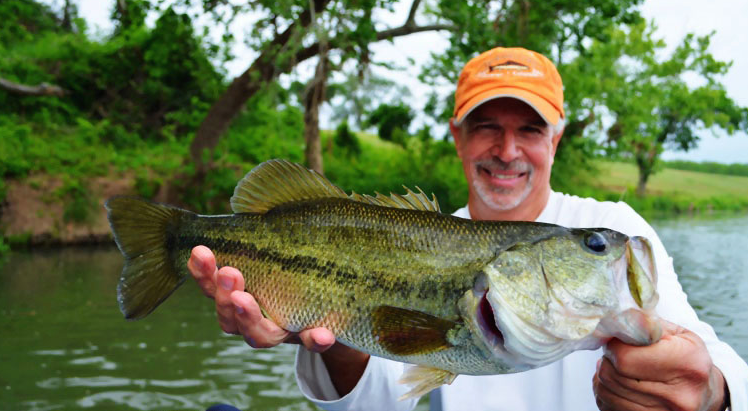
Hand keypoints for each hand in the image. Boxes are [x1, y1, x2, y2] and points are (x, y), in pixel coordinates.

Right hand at [188, 246, 369, 394]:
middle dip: (224, 296)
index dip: (203, 273)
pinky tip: (322, 333)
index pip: (212, 288)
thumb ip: (257, 234)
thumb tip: (241, 202)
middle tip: (229, 272)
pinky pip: (314, 342)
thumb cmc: (294, 270)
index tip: (200, 251)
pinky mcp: (314, 338)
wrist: (335, 303)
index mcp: (240, 297)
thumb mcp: (275, 250)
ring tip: (246, 299)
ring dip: (251, 319)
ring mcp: (283, 333)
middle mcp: (255, 322)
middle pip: (229, 318)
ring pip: (260, 336)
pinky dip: (316, 339)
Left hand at [593, 319, 727, 410]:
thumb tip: (614, 321)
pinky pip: (607, 405)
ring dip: (605, 376)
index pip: (625, 357)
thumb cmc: (688, 358)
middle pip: (612, 374)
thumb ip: (646, 324)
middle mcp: (679, 396)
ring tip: (620, 369)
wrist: (705, 395)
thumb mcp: (678, 335)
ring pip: (605, 391)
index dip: (613, 346)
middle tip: (618, 354)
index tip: (617, 341)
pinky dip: (606, 392)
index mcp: (688, 364)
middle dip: (608, 359)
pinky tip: (620, 385)